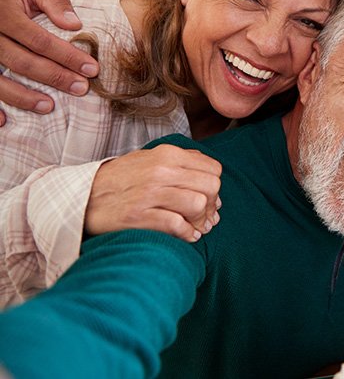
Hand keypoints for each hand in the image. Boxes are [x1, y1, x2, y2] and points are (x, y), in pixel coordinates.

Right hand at [0, 0, 99, 125]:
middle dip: (54, 77)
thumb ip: (54, 2)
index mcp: (5, 14)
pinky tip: (5, 121)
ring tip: (49, 107)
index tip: (92, 68)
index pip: (40, 40)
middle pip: (22, 62)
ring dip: (23, 97)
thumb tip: (75, 24)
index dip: (67, 56)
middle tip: (81, 88)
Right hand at [85, 144, 222, 242]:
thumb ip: (181, 161)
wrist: (82, 195)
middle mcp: (161, 170)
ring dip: (201, 221)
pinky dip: (187, 234)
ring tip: (196, 228)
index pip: (213, 169)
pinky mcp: (137, 215)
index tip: (209, 200)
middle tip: (205, 218)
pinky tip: (186, 236)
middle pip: (210, 187)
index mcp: (168, 154)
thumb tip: (211, 175)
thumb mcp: (150, 158)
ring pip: (197, 204)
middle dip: (212, 206)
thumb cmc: (120, 179)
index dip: (215, 187)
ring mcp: (149, 193)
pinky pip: (176, 225)